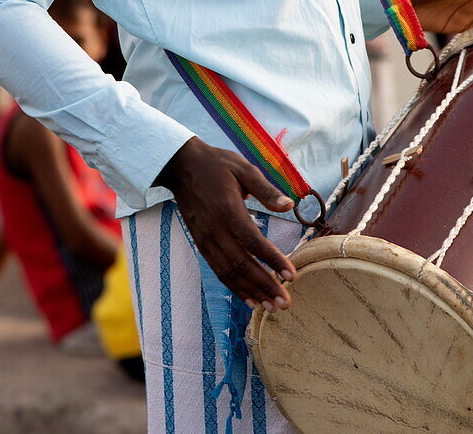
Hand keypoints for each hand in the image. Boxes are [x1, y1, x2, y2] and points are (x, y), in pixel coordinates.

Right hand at [158, 137, 296, 310]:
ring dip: (251, 292)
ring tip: (271, 307)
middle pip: (242, 265)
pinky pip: (218, 271)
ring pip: (229, 273)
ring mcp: (206, 239)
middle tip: (285, 303)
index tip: (291, 276)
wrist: (181, 166)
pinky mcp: (201, 243)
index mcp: (229, 210)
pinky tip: (250, 298)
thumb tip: (289, 205)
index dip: (273, 260)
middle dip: (265, 286)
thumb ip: (266, 190)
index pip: (254, 242)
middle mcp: (216, 230)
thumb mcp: (244, 169)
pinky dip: (234, 287)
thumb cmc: (216, 165)